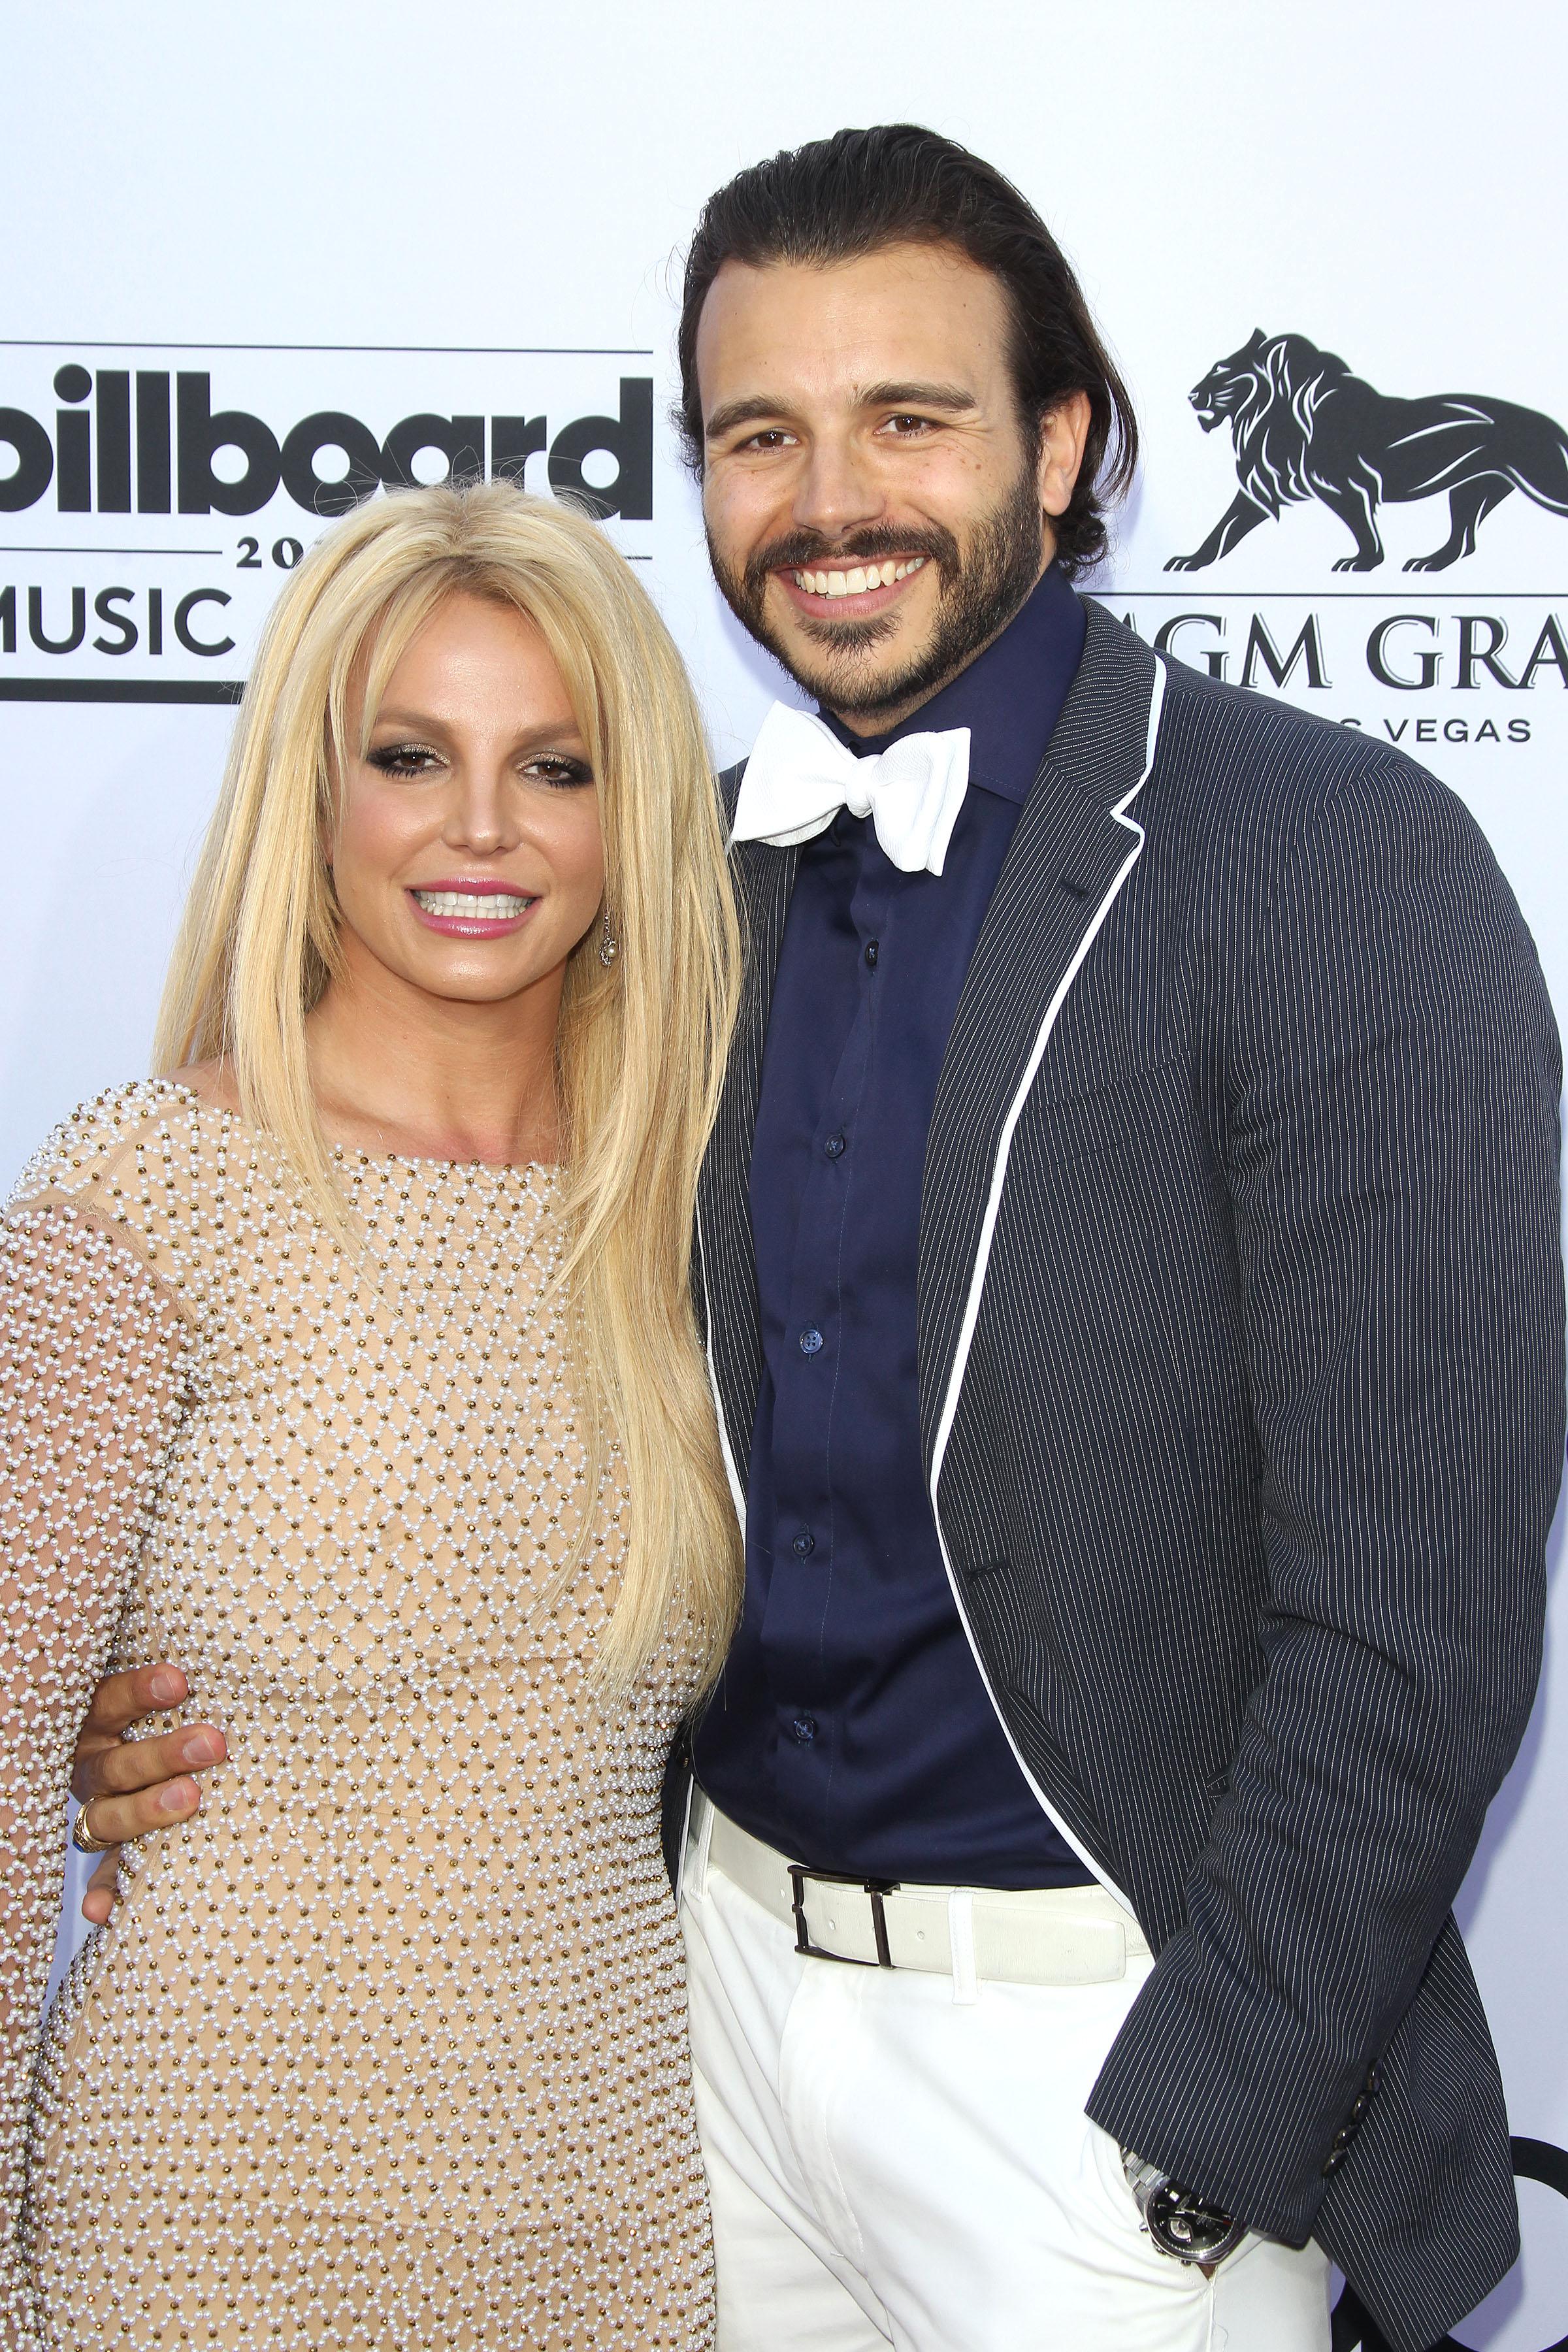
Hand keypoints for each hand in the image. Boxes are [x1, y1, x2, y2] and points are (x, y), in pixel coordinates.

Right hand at [70, 1663, 225, 1923]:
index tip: (180, 1682)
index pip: (110, 1700)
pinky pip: (105, 1874)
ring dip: (145, 1813)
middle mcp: (96, 1766)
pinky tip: (104, 1910)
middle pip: (117, 1763)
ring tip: (189, 1801)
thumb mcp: (178, 1696)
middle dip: (163, 1754)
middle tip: (213, 1744)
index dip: (138, 1692)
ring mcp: (99, 1809)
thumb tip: (273, 1643)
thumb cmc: (181, 1715)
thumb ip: (194, 1684)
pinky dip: (106, 1891)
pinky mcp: (109, 1851)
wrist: (153, 1756)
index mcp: (103, 1720)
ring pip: (107, 1817)